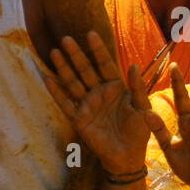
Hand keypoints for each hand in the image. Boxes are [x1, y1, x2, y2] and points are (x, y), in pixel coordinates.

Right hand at [44, 31, 153, 174]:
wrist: (128, 156)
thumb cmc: (139, 131)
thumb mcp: (142, 108)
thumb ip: (138, 88)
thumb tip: (133, 65)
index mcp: (116, 87)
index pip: (106, 64)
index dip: (98, 50)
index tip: (91, 34)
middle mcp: (99, 92)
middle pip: (86, 69)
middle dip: (76, 54)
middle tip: (66, 38)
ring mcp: (88, 104)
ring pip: (73, 82)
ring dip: (63, 68)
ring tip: (54, 52)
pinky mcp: (79, 118)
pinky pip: (65, 102)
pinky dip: (56, 91)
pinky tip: (47, 78)